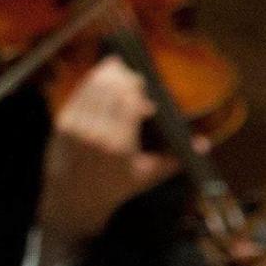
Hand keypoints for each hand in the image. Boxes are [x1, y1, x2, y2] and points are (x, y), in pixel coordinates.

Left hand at [38, 55, 177, 249]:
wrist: (74, 198)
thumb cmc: (115, 186)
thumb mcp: (148, 175)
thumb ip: (176, 158)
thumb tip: (204, 143)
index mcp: (119, 145)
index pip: (129, 102)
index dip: (136, 88)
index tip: (144, 85)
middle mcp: (96, 134)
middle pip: (110, 90)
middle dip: (122, 77)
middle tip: (131, 72)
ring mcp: (76, 128)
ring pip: (92, 89)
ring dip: (105, 75)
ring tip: (116, 67)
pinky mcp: (61, 125)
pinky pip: (78, 96)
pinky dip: (89, 84)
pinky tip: (99, 78)